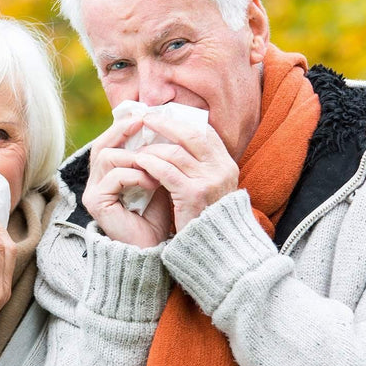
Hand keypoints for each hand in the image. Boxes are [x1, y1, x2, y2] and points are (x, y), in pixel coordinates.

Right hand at [81, 116, 173, 247]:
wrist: (154, 249)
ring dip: (135, 157)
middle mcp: (95, 183)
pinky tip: (152, 182)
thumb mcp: (157, 180)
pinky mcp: (96, 203)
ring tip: (156, 166)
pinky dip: (135, 175)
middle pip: (101, 145)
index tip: (144, 115)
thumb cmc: (157, 217)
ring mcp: (93, 193)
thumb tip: (163, 127)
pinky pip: (114, 177)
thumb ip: (153, 158)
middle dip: (122, 131)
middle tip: (144, 122)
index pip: (108, 143)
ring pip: (107, 157)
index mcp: (107, 175)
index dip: (123, 127)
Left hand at [131, 111, 237, 232]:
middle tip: (146, 118)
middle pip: (191, 134)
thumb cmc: (205, 218)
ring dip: (153, 148)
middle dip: (166, 124)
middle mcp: (222, 169)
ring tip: (137, 148)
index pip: (205, 132)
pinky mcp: (194, 195)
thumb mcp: (210, 187)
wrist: (213, 249)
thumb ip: (198, 166)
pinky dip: (151, 164)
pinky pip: (167, 172)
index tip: (163, 115)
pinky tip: (139, 162)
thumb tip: (174, 141)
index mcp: (227, 164)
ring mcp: (210, 181)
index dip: (182, 122)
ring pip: (175, 152)